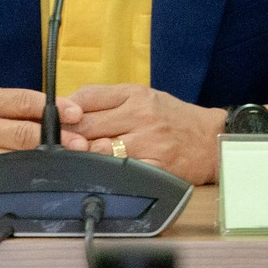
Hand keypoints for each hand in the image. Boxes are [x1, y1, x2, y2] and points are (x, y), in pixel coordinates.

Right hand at [0, 85, 86, 177]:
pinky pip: (5, 176)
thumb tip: (58, 110)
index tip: (76, 113)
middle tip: (81, 143)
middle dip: (55, 139)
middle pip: (22, 135)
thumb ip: (16, 102)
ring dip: (46, 161)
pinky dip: (27, 175)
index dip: (52, 108)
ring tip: (71, 162)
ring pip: (17, 160)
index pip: (22, 103)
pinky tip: (46, 176)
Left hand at [67, 84, 224, 184]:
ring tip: (76, 160)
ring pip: (98, 149)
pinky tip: (99, 173)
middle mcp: (140, 115)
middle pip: (87, 124)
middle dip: (68, 136)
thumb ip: (110, 100)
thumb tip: (70, 108)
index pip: (87, 97)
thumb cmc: (175, 118)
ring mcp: (147, 142)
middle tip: (58, 144)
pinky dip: (104, 172)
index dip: (65, 110)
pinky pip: (119, 171)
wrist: (212, 140)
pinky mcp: (154, 166)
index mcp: (135, 94)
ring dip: (82, 156)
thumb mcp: (145, 97)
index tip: (56, 121)